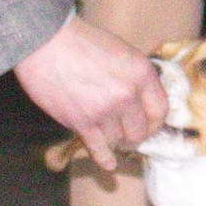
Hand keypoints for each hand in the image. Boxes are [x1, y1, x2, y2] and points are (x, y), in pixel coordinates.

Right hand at [16, 17, 165, 157]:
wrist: (45, 42)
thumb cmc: (81, 41)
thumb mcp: (121, 52)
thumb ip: (134, 77)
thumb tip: (142, 101)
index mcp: (141, 73)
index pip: (160, 110)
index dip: (156, 122)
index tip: (150, 125)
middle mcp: (127, 95)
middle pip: (141, 131)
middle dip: (135, 134)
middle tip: (128, 133)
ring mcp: (105, 111)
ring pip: (119, 140)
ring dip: (115, 140)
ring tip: (110, 136)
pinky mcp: (82, 122)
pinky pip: (99, 149)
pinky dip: (104, 159)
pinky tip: (109, 164)